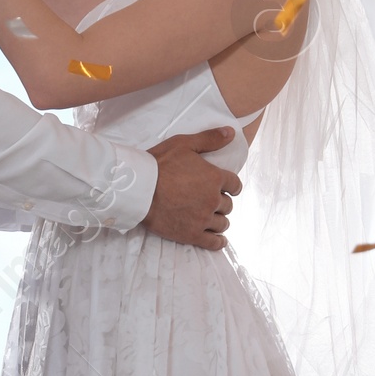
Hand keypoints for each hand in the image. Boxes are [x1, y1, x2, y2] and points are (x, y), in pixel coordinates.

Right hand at [143, 127, 241, 250]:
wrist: (139, 189)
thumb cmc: (160, 164)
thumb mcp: (184, 144)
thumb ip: (209, 139)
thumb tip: (231, 132)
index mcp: (214, 178)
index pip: (235, 185)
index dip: (231, 186)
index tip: (227, 188)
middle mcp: (213, 200)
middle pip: (228, 205)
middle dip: (221, 203)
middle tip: (210, 201)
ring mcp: (203, 219)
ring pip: (222, 223)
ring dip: (219, 220)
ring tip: (211, 218)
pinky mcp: (192, 234)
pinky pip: (213, 242)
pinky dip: (218, 242)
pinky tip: (218, 240)